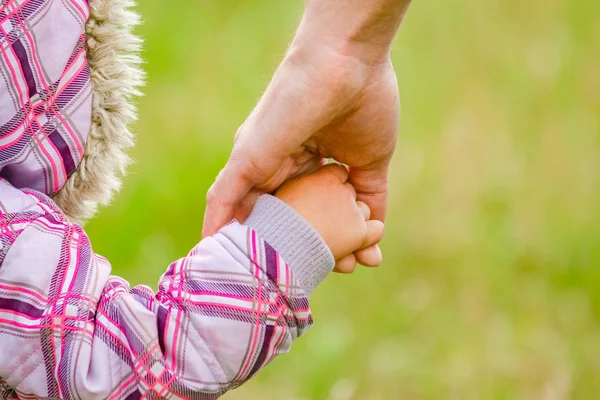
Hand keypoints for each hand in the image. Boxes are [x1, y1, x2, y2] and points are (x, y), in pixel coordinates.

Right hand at [203, 1, 407, 271]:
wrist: (343, 64)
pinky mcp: (368, 164)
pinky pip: (370, 206)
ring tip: (348, 266)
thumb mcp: (249, 155)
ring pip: (337, 220)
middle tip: (317, 275)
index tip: (271, 275)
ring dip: (343, 246)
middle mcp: (301, 172)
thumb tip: (206, 241)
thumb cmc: (288, 106)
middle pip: (305, 223)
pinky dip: (372, 231)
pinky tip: (372, 255)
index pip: (266, 217)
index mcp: (268, 169)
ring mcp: (335, 170)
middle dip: (311, 251)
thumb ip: (226, 195)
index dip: (269, 246)